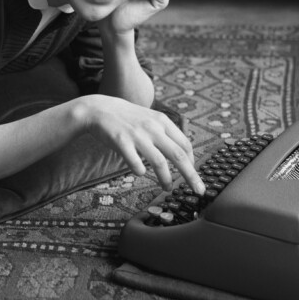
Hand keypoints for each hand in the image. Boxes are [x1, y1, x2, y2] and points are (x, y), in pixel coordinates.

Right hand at [77, 94, 204, 194]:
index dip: (192, 162)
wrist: (100, 109)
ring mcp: (137, 135)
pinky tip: (140, 173)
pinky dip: (140, 171)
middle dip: (191, 175)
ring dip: (166, 179)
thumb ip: (165, 132)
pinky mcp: (121, 142)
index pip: (185, 144)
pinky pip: (135, 163)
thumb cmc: (128, 117)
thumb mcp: (150, 118)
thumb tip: (183, 152)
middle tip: (199, 190)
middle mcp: (153, 128)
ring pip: (159, 162)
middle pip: (178, 155)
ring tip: (168, 188)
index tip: (193, 174)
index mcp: (162, 121)